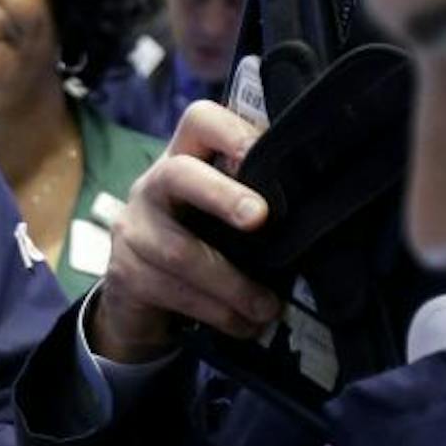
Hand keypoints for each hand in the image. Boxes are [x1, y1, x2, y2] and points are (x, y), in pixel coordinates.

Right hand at [91, 100, 280, 363]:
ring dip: (232, 284)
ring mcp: (134, 229)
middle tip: (259, 218)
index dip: (231, 131)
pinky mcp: (125, 272)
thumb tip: (320, 211)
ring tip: (268, 308)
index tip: (264, 152)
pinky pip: (174, 292)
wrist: (138, 297)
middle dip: (221, 195)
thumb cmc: (199, 243)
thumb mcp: (220, 215)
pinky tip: (244, 324)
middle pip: (178, 175)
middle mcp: (152, 186)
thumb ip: (252, 201)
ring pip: (181, 251)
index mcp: (183, 159)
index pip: (199, 121)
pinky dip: (218, 313)